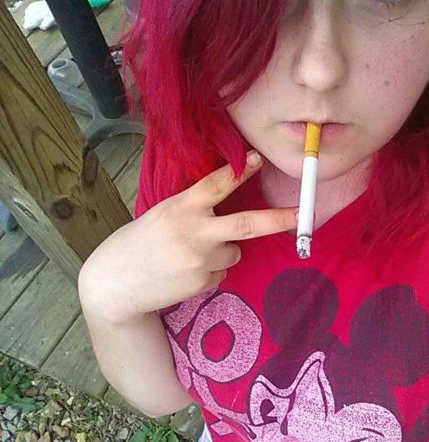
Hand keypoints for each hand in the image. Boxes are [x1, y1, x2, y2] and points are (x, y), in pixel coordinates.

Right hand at [78, 152, 295, 321]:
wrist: (116, 283)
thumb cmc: (138, 243)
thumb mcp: (161, 214)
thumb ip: (192, 209)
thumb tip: (225, 206)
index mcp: (181, 207)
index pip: (217, 184)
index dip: (240, 171)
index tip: (257, 159)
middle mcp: (195, 232)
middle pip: (247, 224)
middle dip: (278, 219)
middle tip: (300, 215)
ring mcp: (202, 260)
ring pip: (234, 251)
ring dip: (222, 251)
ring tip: (188, 256)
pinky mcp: (204, 282)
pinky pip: (222, 273)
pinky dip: (210, 272)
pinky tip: (184, 272)